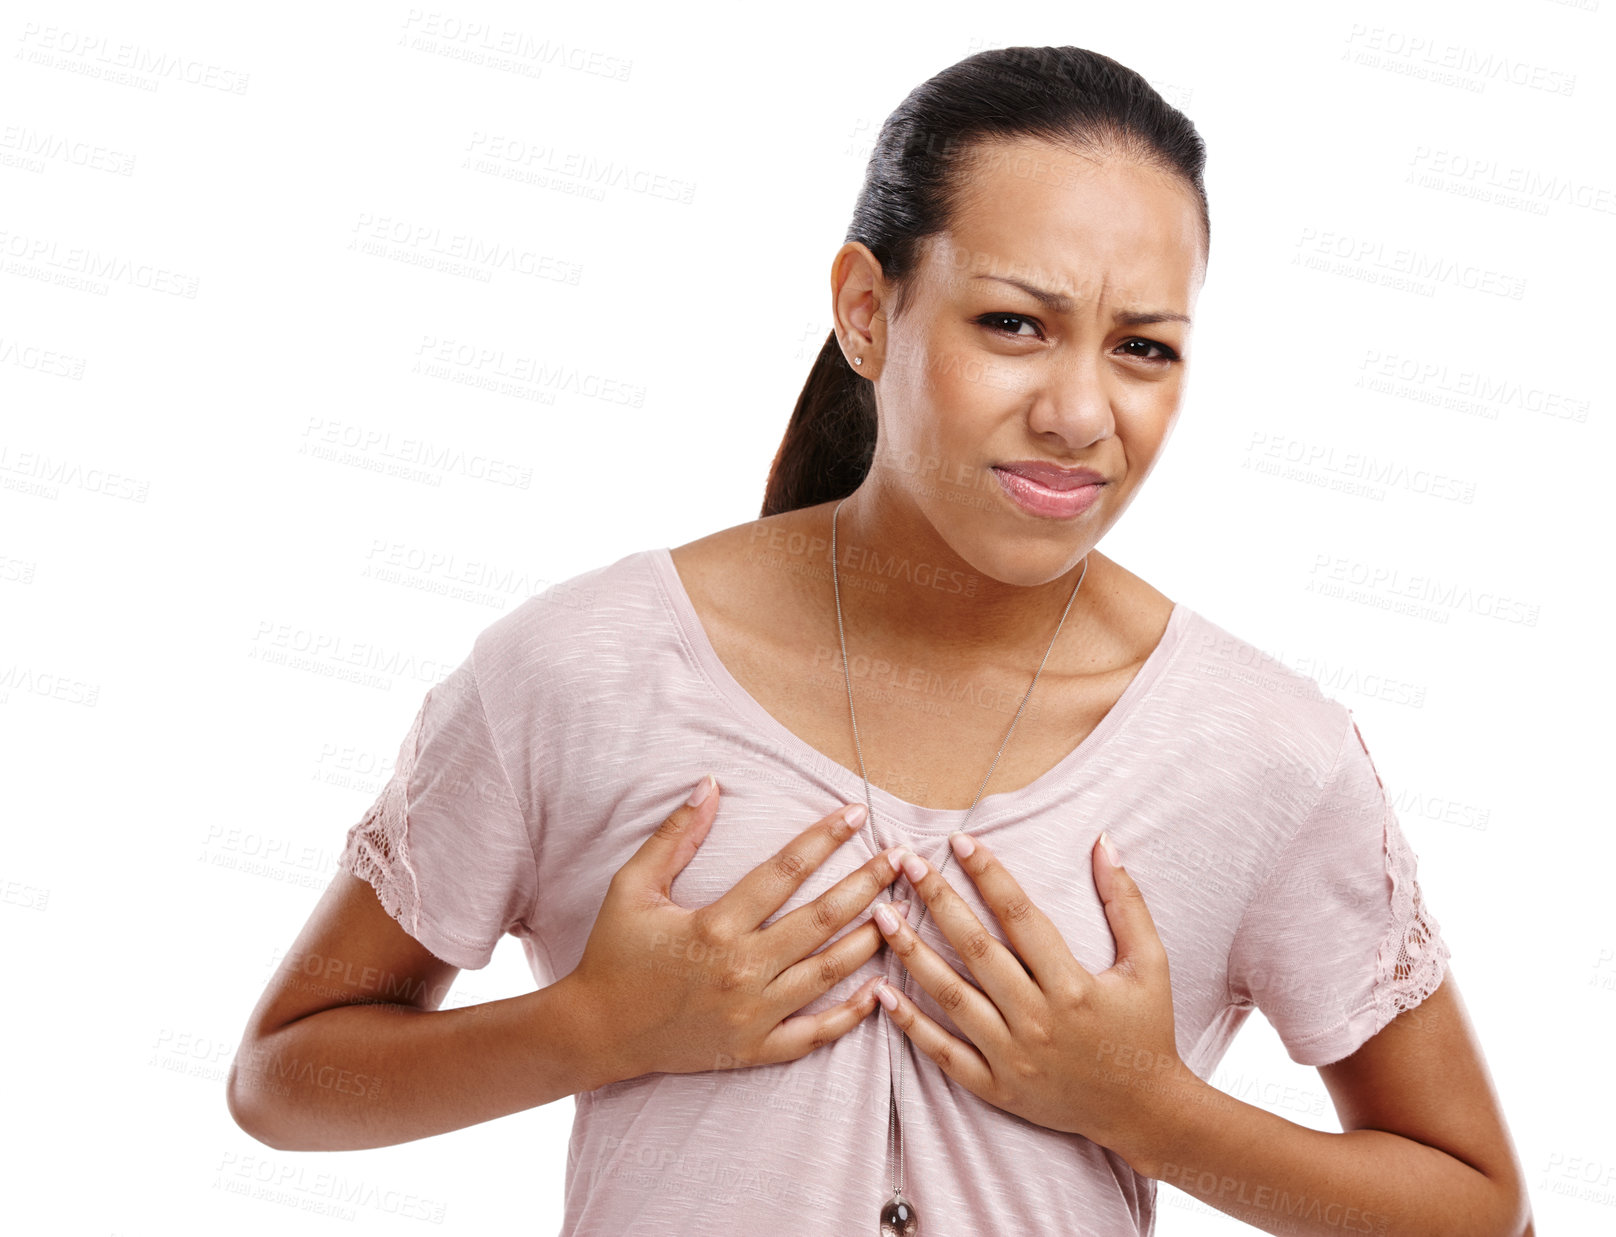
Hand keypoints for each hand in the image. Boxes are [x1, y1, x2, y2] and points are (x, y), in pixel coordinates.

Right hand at [559, 775, 907, 1083]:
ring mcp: (752, 1014)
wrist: (596, 1032)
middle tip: (902, 859)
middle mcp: (741, 970)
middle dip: (866, 884)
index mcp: (714, 926)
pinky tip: (880, 990)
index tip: (856, 813)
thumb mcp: (633, 886)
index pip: (785, 870)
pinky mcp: (754, 1049)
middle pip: (821, 920)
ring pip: (828, 974)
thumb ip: (674, 836)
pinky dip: (851, 1015)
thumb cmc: (614, 953)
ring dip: (870, 941)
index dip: (824, 837)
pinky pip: (814, 1033)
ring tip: (903, 911)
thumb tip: (709, 784)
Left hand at [870, 830, 1190, 1165]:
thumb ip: (1126, 902)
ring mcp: (1013, 1056)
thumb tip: (1105, 842)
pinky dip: (911, 1024)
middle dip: (938, 900)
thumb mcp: (1150, 964)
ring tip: (881, 915)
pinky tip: (882, 991)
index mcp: (1073, 985)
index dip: (988, 874)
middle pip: (976, 949)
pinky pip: (945, 1053)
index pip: (1020, 916)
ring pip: (952, 997)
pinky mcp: (997, 1087)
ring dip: (912, 954)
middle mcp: (1038, 1019)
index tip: (960, 840)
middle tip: (906, 862)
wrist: (1143, 1112)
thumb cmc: (1145, 1030)